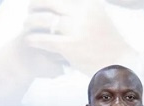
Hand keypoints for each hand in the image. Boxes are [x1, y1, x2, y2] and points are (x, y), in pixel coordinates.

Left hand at [22, 0, 138, 75]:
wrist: (117, 62)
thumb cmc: (105, 41)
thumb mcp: (97, 16)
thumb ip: (81, 8)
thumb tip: (62, 4)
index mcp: (88, 3)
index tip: (38, 2)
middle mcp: (82, 12)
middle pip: (49, 2)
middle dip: (35, 5)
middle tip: (29, 11)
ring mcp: (75, 29)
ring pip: (43, 20)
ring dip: (30, 22)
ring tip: (26, 26)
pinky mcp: (68, 46)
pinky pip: (43, 39)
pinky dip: (32, 39)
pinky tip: (28, 40)